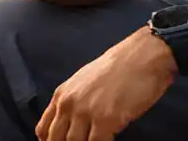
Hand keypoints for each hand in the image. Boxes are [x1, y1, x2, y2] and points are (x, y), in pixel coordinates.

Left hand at [36, 28, 176, 140]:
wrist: (144, 56)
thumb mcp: (86, 80)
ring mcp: (86, 112)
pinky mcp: (105, 120)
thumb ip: (75, 101)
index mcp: (62, 94)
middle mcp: (69, 104)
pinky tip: (111, 140)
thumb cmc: (120, 67)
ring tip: (96, 140)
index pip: (44, 130)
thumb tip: (73, 124)